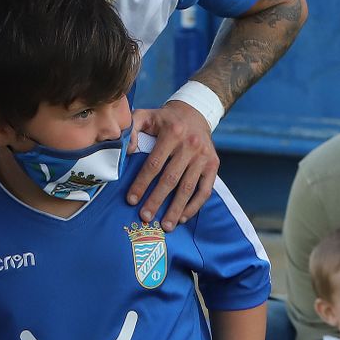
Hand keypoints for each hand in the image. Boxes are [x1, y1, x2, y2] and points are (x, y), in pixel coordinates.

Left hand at [128, 102, 219, 230]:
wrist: (195, 113)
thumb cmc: (165, 120)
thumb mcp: (146, 116)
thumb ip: (131, 128)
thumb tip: (126, 151)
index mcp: (172, 133)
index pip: (154, 164)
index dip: (142, 184)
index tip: (131, 200)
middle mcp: (190, 145)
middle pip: (171, 179)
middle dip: (156, 201)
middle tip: (145, 218)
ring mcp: (204, 156)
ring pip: (188, 188)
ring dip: (176, 209)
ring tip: (165, 226)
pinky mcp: (214, 164)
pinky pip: (205, 190)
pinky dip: (194, 206)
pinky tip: (182, 217)